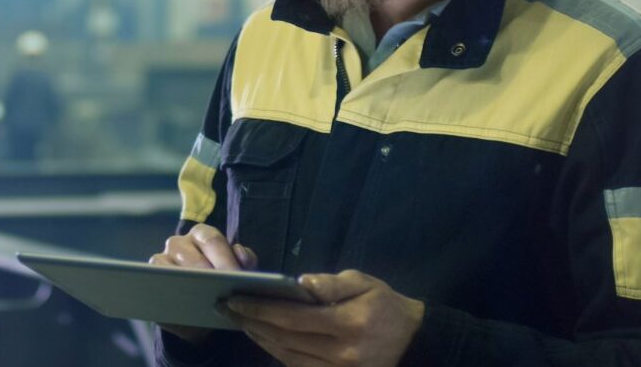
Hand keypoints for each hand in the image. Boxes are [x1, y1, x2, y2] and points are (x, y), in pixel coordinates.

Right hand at [148, 223, 257, 344]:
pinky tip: (181, 303)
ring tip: (200, 299)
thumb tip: (242, 257)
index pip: (213, 240)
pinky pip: (155, 280)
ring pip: (170, 267)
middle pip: (191, 255)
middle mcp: (179, 243)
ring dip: (186, 283)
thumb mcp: (237, 273)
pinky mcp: (150, 276)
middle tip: (219, 292)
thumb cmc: (220, 285)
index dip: (224, 258)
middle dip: (208, 275)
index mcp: (202, 235)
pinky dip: (167, 291)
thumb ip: (245, 262)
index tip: (234, 277)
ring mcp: (161, 258)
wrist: (200, 313)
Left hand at [221, 269, 423, 366]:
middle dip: (251, 323)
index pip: (292, 318)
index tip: (235, 298)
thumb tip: (299, 284)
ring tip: (240, 321)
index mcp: (349, 323)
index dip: (260, 309)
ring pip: (286, 357)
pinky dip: (276, 352)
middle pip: (284, 339)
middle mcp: (340, 353)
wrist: (413, 342)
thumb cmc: (386, 306)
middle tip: (227, 308)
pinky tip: (264, 338)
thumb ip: (331, 284)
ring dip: (260, 339)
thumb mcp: (364, 283)